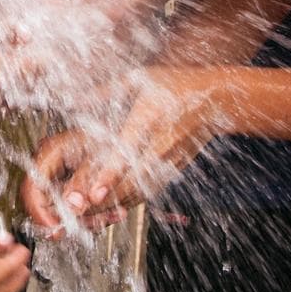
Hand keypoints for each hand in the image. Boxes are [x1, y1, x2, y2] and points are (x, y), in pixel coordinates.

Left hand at [21, 71, 227, 233]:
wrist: (215, 99)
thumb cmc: (176, 84)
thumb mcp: (140, 79)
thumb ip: (106, 91)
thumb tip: (75, 100)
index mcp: (150, 117)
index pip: (128, 150)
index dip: (111, 173)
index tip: (95, 191)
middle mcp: (161, 141)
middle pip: (134, 179)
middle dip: (109, 197)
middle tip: (84, 210)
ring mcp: (171, 157)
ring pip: (143, 188)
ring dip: (118, 203)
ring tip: (92, 212)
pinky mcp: (176, 167)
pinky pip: (152, 189)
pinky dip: (133, 200)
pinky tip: (114, 205)